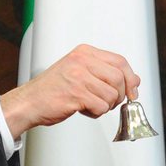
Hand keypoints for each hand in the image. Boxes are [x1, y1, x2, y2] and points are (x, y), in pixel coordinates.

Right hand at [0, 44, 140, 137]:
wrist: (29, 102)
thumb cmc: (53, 89)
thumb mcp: (82, 73)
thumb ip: (107, 74)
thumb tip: (135, 80)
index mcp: (84, 53)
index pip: (120, 61)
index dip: (130, 78)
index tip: (132, 91)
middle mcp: (82, 61)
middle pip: (119, 78)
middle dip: (119, 95)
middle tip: (109, 102)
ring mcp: (79, 77)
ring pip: (111, 95)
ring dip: (105, 106)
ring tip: (90, 105)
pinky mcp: (76, 94)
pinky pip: (101, 107)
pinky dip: (96, 113)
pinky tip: (83, 109)